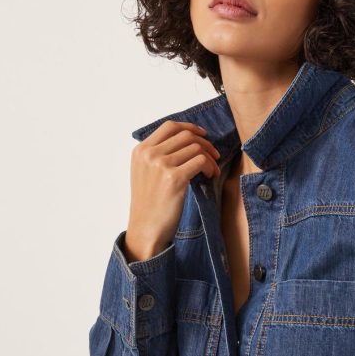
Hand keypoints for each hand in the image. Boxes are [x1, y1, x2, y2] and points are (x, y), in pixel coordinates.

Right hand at [126, 119, 220, 259]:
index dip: (190, 127)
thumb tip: (188, 142)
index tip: (203, 135)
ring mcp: (160, 165)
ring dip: (210, 158)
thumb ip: (158, 155)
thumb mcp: (144, 173)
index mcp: (140, 150)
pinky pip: (200, 161)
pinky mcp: (174, 178)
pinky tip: (209, 176)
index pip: (169, 126)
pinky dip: (209, 166)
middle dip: (205, 143)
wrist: (145, 229)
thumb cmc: (149, 204)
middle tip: (214, 156)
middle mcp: (149, 154)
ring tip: (212, 171)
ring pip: (195, 147)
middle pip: (185, 135)